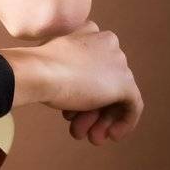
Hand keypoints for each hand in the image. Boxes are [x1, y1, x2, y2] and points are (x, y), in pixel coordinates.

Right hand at [6, 21, 143, 145]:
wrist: (37, 72)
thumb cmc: (36, 67)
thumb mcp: (50, 57)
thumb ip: (65, 63)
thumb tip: (71, 85)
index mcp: (91, 32)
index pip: (94, 67)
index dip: (83, 91)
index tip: (71, 111)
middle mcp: (110, 44)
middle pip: (104, 84)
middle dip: (92, 111)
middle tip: (78, 129)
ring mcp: (119, 63)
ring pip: (114, 97)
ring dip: (101, 120)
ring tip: (89, 138)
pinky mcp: (125, 83)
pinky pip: (133, 106)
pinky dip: (124, 123)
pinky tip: (112, 136)